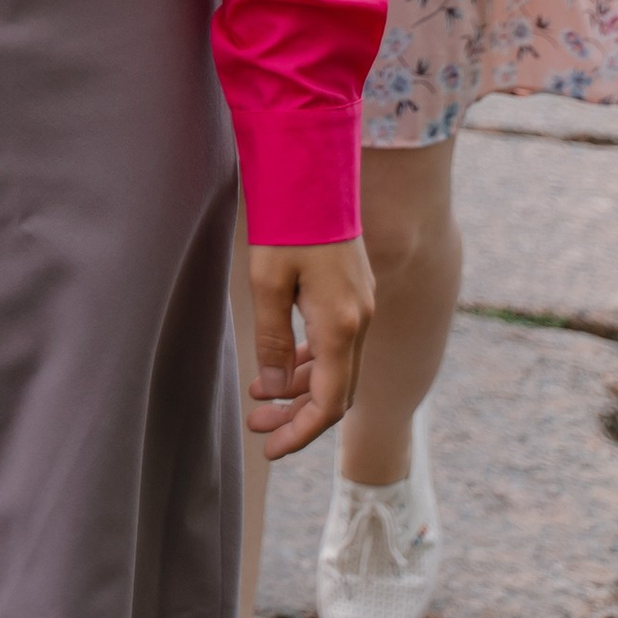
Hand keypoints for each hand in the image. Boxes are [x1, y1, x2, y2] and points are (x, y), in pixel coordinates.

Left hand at [244, 237, 373, 459]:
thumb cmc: (287, 223)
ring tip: (259, 398)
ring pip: (336, 367)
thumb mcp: (266, 281)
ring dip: (300, 387)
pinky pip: (336, 343)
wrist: (313, 169)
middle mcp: (359, 321)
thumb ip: (271, 338)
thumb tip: (273, 389)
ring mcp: (360, 306)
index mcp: (341, 325)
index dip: (300, 431)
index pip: (329, 402)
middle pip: (336, 391)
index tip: (269, 447)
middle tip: (256, 426)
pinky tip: (280, 364)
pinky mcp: (353, 293)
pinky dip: (309, 360)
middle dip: (297, 415)